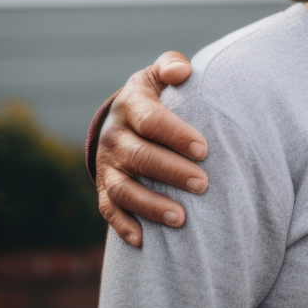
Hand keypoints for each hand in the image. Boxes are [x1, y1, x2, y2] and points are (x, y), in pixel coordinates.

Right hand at [96, 52, 208, 246]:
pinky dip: (124, 226)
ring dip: (150, 205)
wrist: (122, 119)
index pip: (152, 120)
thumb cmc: (156, 96)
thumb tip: (183, 71)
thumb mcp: (159, 75)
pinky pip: (109, 210)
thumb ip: (172, 65)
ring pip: (123, 189)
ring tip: (181, 218)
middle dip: (172, 172)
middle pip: (140, 157)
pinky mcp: (104, 189)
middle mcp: (114, 137)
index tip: (204, 149)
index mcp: (130, 106)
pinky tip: (144, 241)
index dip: (176, 135)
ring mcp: (107, 166)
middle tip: (204, 184)